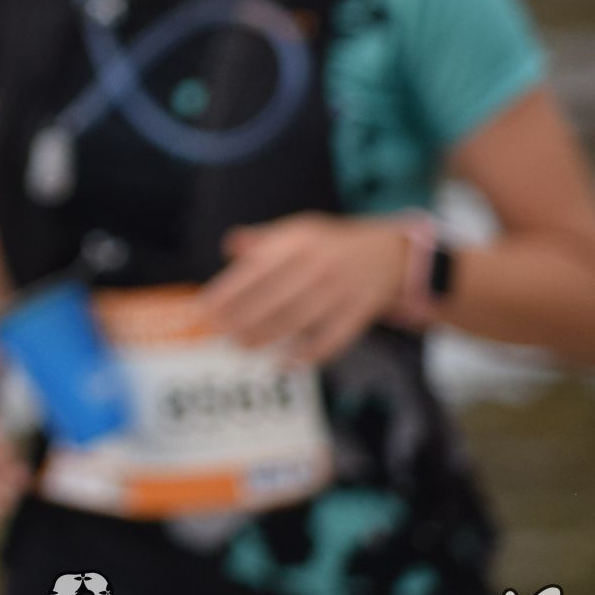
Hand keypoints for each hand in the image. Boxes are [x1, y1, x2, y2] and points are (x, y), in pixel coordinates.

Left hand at [201, 213, 409, 364]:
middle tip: (219, 333)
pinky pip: (334, 337)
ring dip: (268, 336)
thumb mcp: (297, 230)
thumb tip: (229, 246)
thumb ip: (262, 240)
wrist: (389, 254)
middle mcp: (319, 265)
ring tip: (241, 347)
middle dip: (243, 317)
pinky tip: (287, 363)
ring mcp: (341, 290)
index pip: (256, 268)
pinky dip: (311, 353)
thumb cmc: (328, 245)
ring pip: (300, 318)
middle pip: (275, 296)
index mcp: (298, 242)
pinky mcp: (359, 313)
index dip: (229, 290)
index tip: (205, 308)